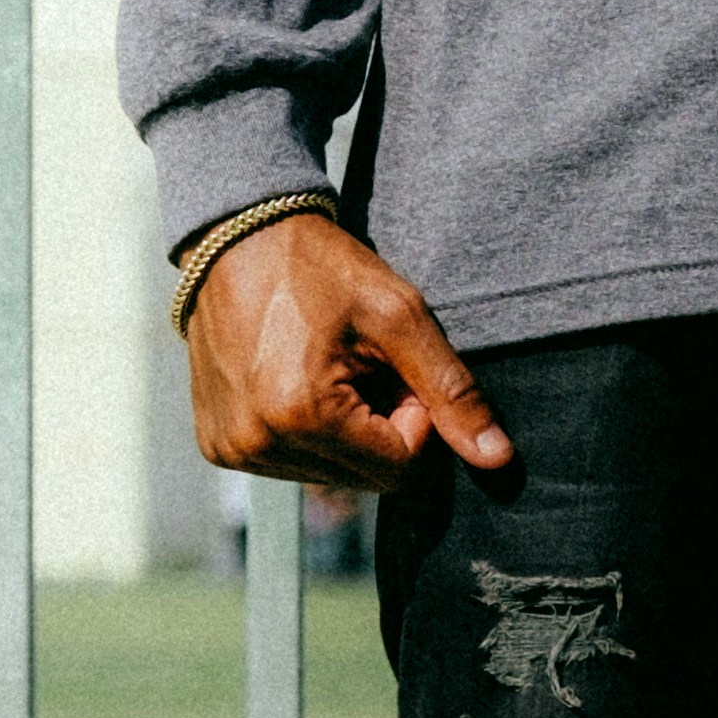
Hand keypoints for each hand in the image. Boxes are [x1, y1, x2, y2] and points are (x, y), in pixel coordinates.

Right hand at [182, 211, 511, 493]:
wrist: (238, 238)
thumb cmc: (323, 269)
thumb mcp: (400, 317)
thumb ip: (453, 391)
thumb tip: (500, 460)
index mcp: (300, 415)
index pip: (398, 468)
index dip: (413, 418)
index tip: (394, 366)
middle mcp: (256, 445)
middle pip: (364, 479)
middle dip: (379, 428)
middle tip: (363, 365)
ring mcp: (230, 449)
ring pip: (330, 476)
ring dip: (345, 433)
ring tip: (327, 367)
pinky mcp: (217, 446)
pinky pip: (290, 465)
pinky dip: (308, 433)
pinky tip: (296, 380)